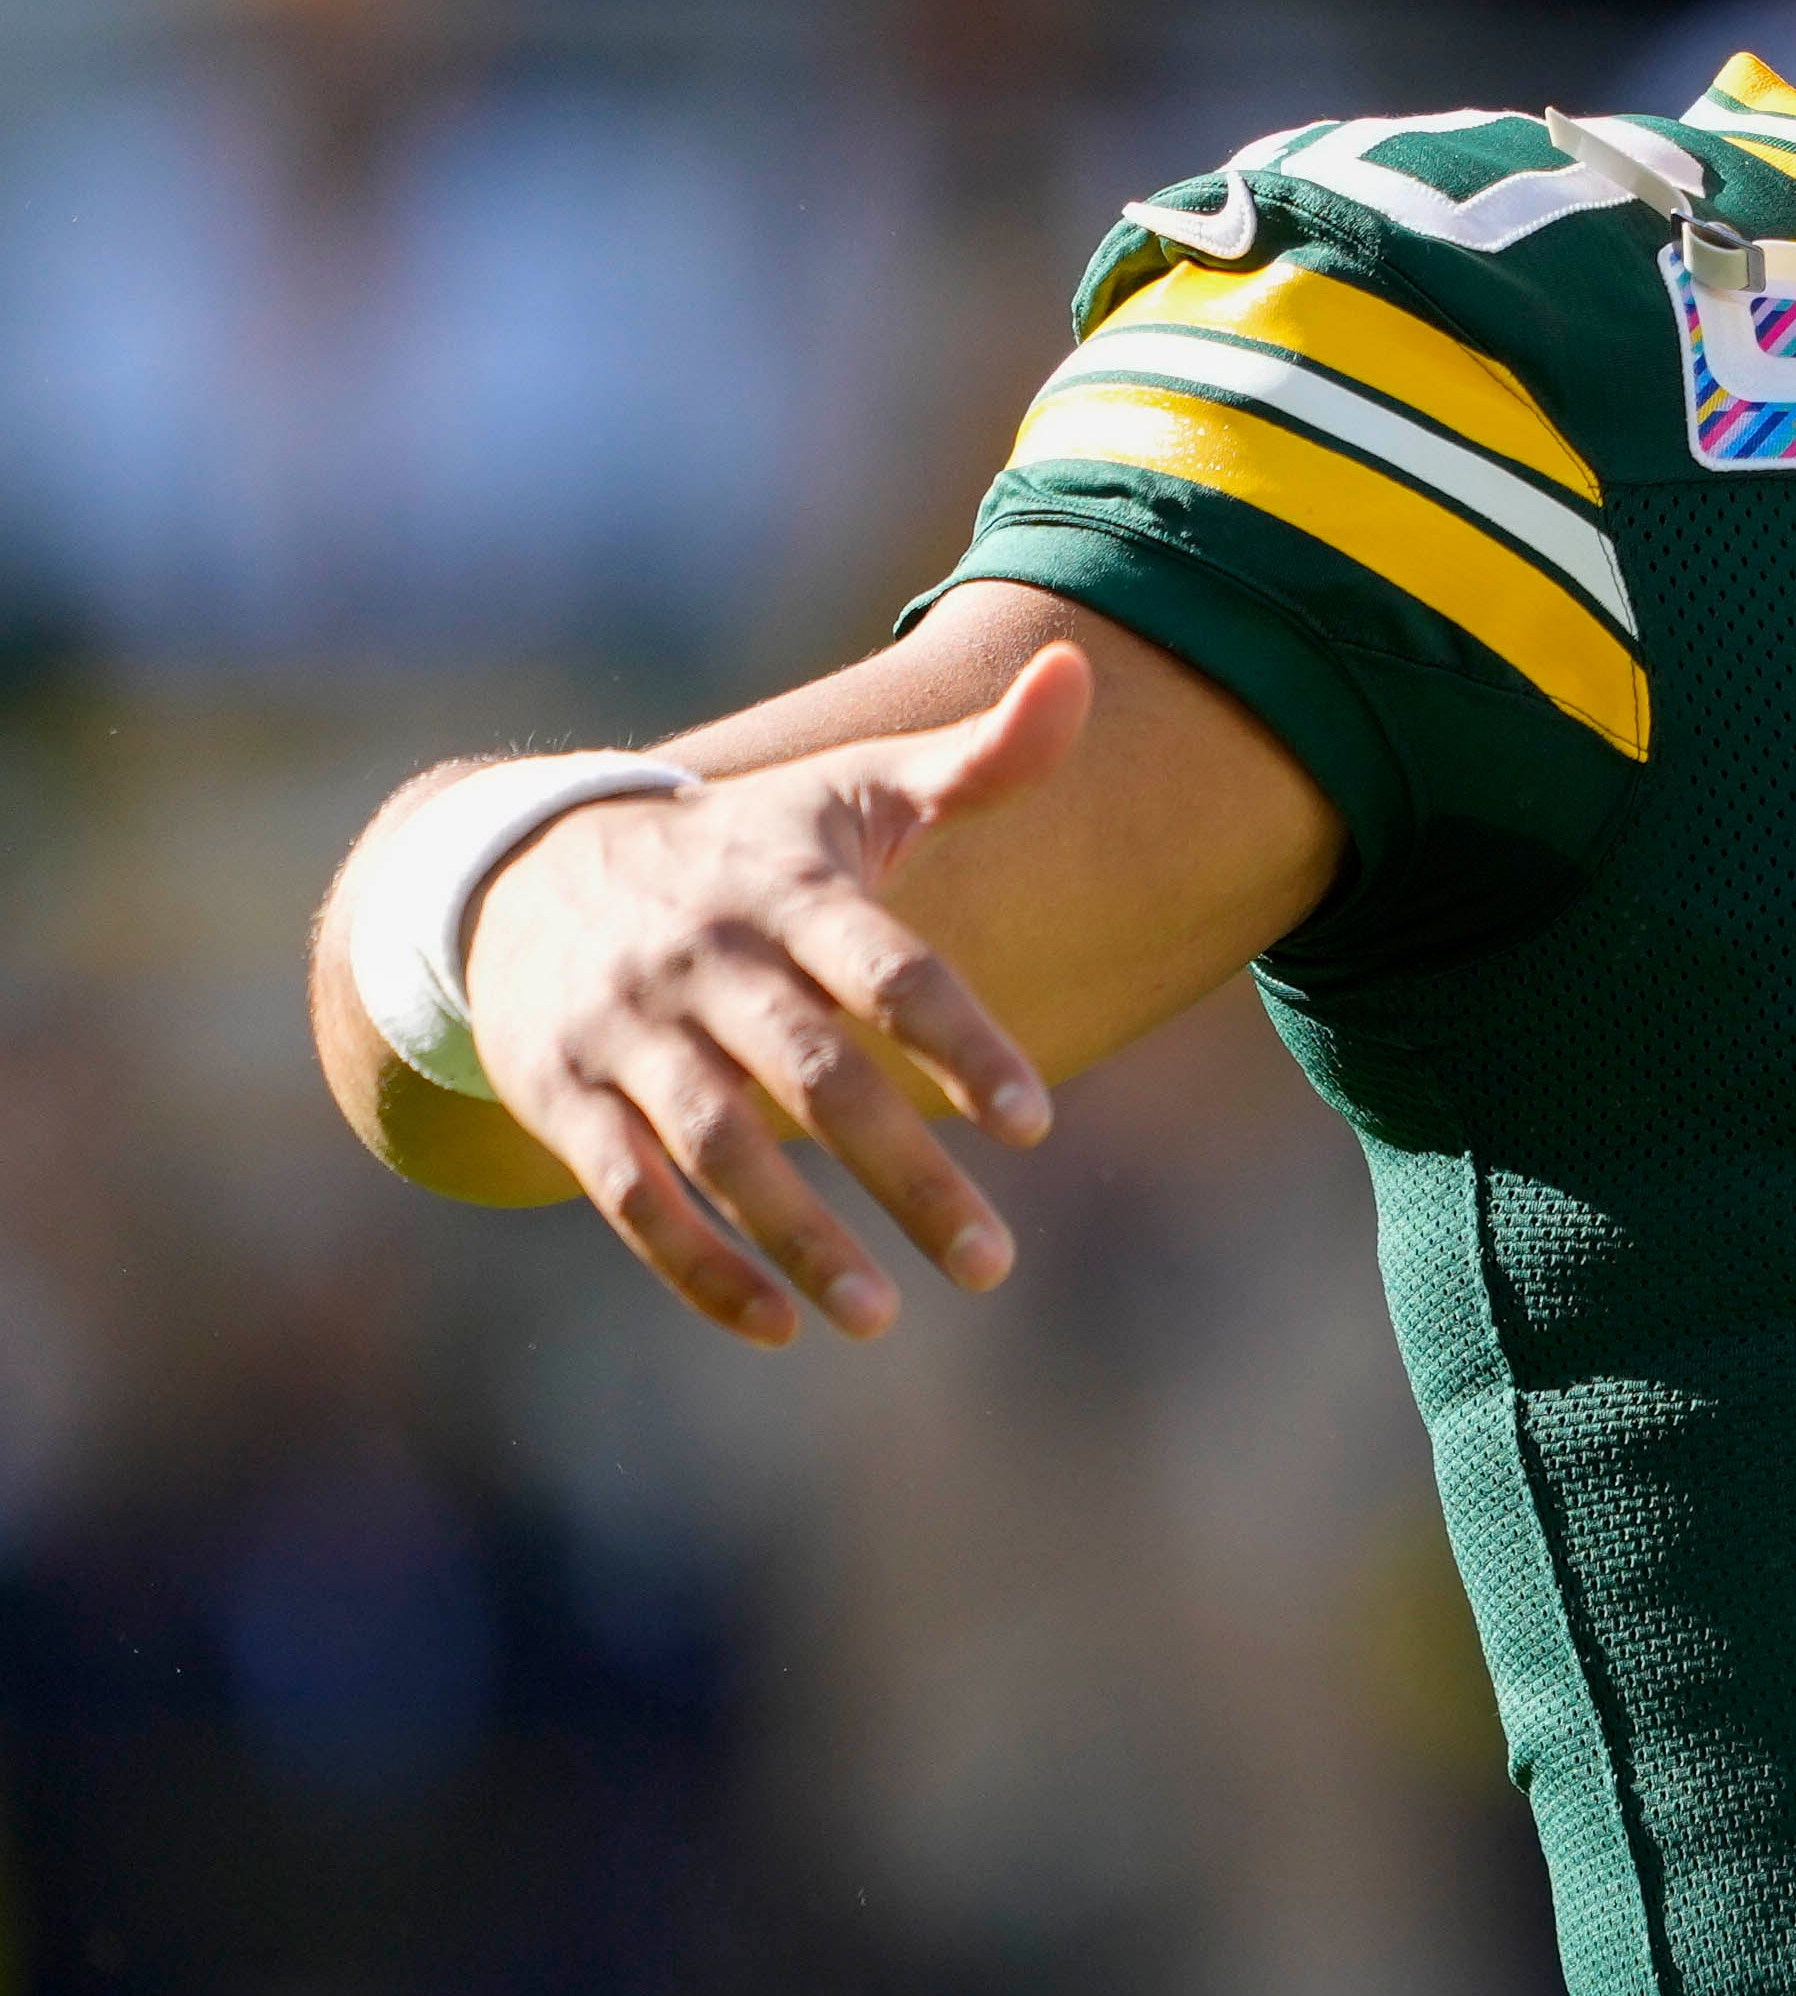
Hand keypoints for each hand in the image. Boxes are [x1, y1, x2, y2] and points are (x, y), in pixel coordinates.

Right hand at [457, 652, 1079, 1343]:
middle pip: (814, 1076)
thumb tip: (1079, 669)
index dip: (961, 1043)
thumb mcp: (847, 792)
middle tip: (993, 1267)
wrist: (514, 870)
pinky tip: (781, 1326)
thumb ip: (978, 760)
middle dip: (903, 1174)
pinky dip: (700, 1266)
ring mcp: (624, 1033)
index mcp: (784, 888)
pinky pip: (630, 1195)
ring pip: (716, 1148)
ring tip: (886, 1316)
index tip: (1035, 1125)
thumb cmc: (739, 843)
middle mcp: (702, 961)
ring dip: (800, 1239)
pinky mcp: (560, 1097)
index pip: (888, 970)